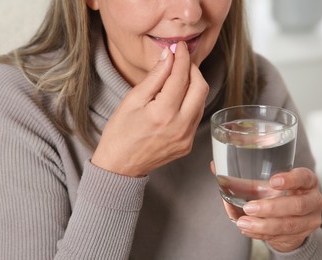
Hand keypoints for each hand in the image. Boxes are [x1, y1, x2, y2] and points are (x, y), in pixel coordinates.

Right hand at [92, 42, 208, 176]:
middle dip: (193, 70)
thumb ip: (155, 77)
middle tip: (181, 61)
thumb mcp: (132, 100)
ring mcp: (186, 138)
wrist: (120, 166)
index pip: (181, 77)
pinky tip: (179, 98)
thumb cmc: (120, 133)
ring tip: (179, 77)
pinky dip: (191, 102)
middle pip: (200, 88)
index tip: (180, 48)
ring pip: (201, 102)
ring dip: (194, 86)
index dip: (182, 58)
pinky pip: (196, 117)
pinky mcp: (187, 144)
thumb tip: (168, 57)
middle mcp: (180, 127)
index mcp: (163, 114)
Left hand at [210, 163, 321, 251]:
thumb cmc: (275, 194)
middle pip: (297, 205)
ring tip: (243, 222)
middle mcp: (312, 200)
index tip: (273, 181)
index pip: (304, 177)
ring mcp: (309, 220)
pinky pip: (280, 237)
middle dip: (271, 207)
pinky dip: (261, 233)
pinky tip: (247, 229)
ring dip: (263, 224)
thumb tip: (215, 166)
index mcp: (306, 181)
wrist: (288, 218)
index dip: (291, 179)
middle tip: (249, 207)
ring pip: (288, 225)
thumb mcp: (263, 184)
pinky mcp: (300, 236)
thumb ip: (241, 176)